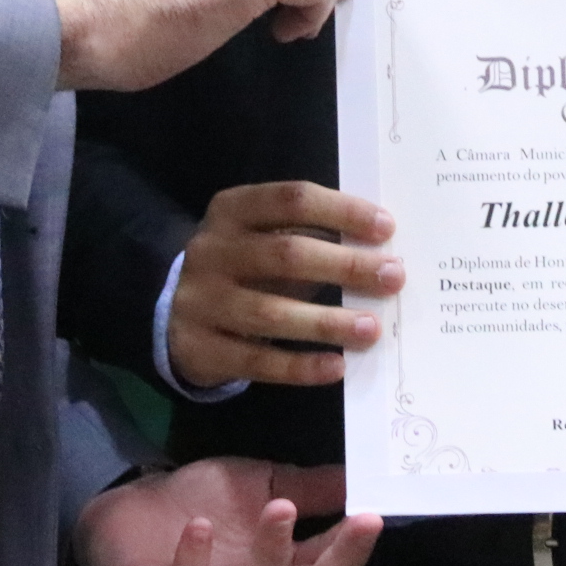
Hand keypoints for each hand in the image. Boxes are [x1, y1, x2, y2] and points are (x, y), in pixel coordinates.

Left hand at [72, 457, 382, 565]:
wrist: (126, 512)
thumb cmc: (201, 504)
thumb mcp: (260, 488)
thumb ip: (306, 489)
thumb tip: (362, 476)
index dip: (355, 549)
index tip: (377, 512)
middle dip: (337, 562)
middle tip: (359, 520)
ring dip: (271, 555)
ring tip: (281, 508)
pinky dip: (195, 562)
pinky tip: (202, 527)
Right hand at [171, 180, 402, 387]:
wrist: (174, 312)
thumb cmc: (242, 268)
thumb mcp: (263, 239)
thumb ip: (309, 237)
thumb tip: (381, 252)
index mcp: (232, 210)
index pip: (291, 199)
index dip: (340, 211)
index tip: (386, 228)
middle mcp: (211, 251)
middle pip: (285, 254)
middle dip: (345, 266)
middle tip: (392, 277)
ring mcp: (201, 301)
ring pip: (270, 313)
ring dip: (326, 321)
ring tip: (370, 328)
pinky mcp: (200, 349)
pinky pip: (256, 361)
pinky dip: (299, 366)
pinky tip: (335, 366)